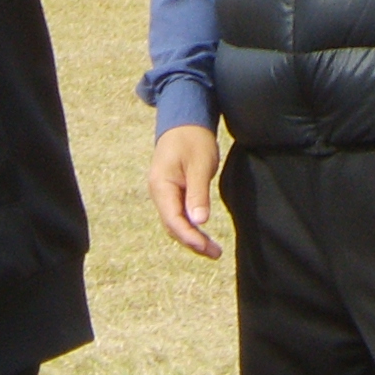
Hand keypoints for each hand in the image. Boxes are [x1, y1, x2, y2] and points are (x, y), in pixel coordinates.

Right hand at [150, 122, 222, 259]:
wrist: (185, 120)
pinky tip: (203, 235)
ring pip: (175, 222)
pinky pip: (178, 214)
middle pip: (173, 225)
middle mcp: (158, 192)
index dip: (189, 236)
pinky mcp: (172, 192)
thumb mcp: (199, 164)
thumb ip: (198, 193)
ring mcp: (163, 193)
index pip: (172, 219)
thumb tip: (199, 222)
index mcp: (161, 185)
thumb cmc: (193, 139)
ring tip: (213, 250)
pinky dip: (191, 226)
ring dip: (192, 237)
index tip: (206, 247)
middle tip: (215, 253)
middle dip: (192, 242)